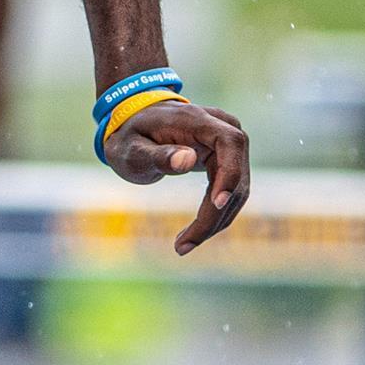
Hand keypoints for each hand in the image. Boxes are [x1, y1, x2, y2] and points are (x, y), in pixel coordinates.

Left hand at [103, 100, 249, 254]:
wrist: (132, 123)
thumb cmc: (128, 135)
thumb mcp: (131, 148)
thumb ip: (157, 155)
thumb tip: (187, 161)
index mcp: (199, 120)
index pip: (230, 143)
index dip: (230, 173)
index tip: (217, 203)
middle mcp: (222, 128)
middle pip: (235, 173)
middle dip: (215, 213)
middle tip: (184, 244)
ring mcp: (227, 144)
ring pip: (237, 188)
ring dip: (215, 220)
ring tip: (184, 245)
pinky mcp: (226, 159)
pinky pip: (229, 190)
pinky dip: (214, 214)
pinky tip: (193, 235)